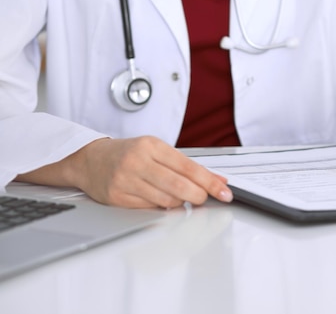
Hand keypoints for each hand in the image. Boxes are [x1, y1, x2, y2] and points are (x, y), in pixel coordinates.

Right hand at [17, 136, 232, 208]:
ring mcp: (126, 180)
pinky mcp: (118, 198)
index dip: (211, 182)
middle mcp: (138, 161)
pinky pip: (150, 209)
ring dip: (180, 202)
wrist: (90, 160)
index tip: (225, 192)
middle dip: (199, 196)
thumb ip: (188, 166)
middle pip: (180, 186)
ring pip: (166, 200)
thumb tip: (218, 180)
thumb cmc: (129, 154)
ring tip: (180, 197)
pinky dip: (162, 207)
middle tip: (204, 199)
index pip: (190, 167)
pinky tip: (161, 200)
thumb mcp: (159, 151)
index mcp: (152, 146)